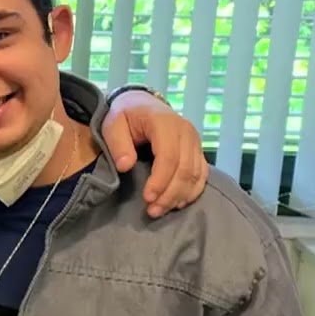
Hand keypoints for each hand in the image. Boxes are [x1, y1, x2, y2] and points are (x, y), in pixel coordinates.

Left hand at [100, 91, 208, 217]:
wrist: (142, 104)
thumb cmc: (126, 115)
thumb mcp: (112, 124)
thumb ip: (118, 144)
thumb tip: (125, 166)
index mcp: (165, 123)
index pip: (169, 156)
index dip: (160, 180)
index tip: (147, 199)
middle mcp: (186, 131)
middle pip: (185, 169)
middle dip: (169, 194)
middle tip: (152, 211)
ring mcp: (195, 141)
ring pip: (195, 175)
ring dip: (179, 196)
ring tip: (160, 210)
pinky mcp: (198, 151)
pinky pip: (202, 174)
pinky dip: (192, 191)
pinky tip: (178, 203)